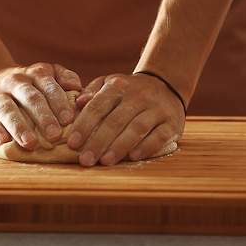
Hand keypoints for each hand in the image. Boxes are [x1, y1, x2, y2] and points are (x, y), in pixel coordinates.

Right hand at [0, 63, 82, 148]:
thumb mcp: (46, 73)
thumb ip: (64, 77)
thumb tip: (77, 87)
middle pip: (30, 98)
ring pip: (7, 109)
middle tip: (55, 137)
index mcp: (35, 73)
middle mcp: (15, 81)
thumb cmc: (27, 83)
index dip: (59, 102)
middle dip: (43, 117)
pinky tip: (3, 141)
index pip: (48, 86)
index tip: (69, 120)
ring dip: (20, 127)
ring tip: (31, 144)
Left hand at [67, 73, 185, 166]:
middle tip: (85, 160)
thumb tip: (78, 103)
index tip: (73, 143)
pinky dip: (145, 148)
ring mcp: (157, 109)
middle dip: (98, 142)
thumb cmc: (129, 91)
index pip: (98, 106)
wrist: (166, 85)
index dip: (84, 125)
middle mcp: (139, 96)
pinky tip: (132, 158)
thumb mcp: (109, 83)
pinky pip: (158, 137)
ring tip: (104, 162)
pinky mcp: (172, 123)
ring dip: (119, 147)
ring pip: (136, 129)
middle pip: (115, 121)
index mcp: (118, 86)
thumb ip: (92, 92)